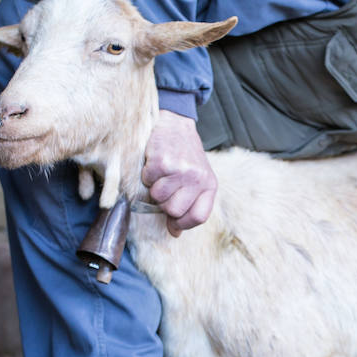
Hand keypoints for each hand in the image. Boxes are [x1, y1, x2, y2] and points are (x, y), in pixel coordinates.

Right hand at [142, 110, 216, 236]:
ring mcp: (181, 170)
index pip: (198, 217)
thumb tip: (175, 233)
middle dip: (164, 203)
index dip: (182, 223)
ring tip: (161, 174)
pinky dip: (146, 174)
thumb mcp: (196, 180)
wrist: (176, 124)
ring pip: (157, 197)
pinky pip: (147, 181)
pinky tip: (155, 163)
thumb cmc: (185, 156)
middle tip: (166, 187)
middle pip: (173, 210)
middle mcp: (198, 178)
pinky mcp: (163, 161)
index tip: (174, 220)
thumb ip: (188, 205)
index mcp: (210, 186)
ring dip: (154, 187)